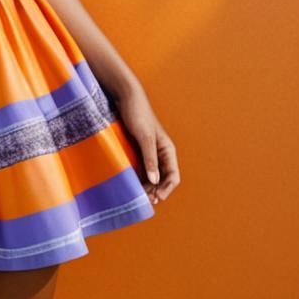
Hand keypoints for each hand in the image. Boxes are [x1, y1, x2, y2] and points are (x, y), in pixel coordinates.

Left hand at [111, 83, 179, 205]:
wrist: (126, 97)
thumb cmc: (138, 114)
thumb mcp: (144, 137)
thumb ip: (150, 158)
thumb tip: (155, 180)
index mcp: (168, 150)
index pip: (173, 176)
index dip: (166, 189)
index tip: (156, 198)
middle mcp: (161, 153)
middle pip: (163, 179)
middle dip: (156, 191)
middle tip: (145, 201)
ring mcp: (149, 152)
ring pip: (151, 176)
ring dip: (147, 187)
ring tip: (138, 197)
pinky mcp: (138, 150)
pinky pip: (141, 169)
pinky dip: (138, 178)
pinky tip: (131, 185)